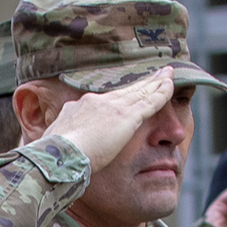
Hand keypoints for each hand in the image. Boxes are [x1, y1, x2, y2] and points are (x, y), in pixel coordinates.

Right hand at [44, 69, 175, 173]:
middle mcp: (99, 101)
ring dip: (156, 82)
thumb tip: (59, 131)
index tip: (128, 90)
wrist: (61, 154)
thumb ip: (64, 132)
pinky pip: (150, 101)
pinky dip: (162, 92)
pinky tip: (171, 85)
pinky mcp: (128, 116)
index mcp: (81, 107)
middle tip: (156, 72)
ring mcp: (114, 107)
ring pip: (141, 91)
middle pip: (126, 89)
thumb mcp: (56, 137)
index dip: (120, 94)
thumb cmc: (55, 153)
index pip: (106, 98)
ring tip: (168, 73)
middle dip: (141, 81)